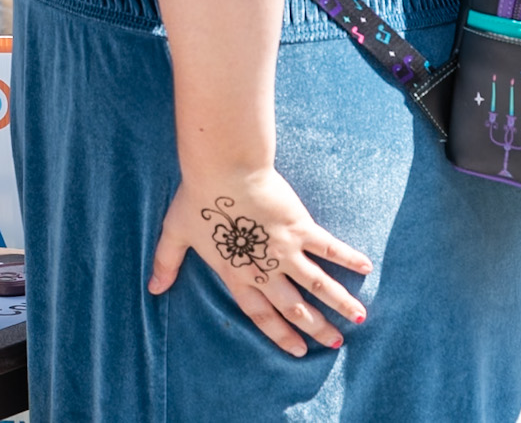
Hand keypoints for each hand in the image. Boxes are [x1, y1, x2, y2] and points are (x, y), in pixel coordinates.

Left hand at [149, 169, 371, 356]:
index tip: (296, 349)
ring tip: (359, 318)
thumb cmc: (197, 199)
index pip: (259, 313)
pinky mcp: (300, 228)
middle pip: (293, 306)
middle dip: (315, 326)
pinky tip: (366, 268)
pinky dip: (348, 258)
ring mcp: (285, 250)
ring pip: (318, 284)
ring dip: (340, 303)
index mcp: (235, 273)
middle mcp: (263, 269)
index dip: (278, 332)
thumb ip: (166, 263)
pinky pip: (329, 248)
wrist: (222, 171)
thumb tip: (153, 288)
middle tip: (334, 343)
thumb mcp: (175, 233)